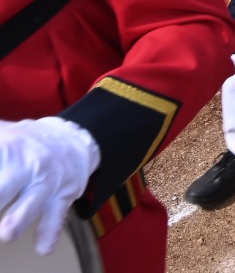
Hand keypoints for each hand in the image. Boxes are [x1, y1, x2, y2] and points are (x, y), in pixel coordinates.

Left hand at [0, 117, 98, 255]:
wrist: (75, 139)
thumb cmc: (23, 142)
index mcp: (6, 147)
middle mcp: (27, 163)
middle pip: (0, 192)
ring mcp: (46, 182)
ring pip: (26, 209)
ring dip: (12, 225)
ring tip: (4, 233)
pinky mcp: (63, 197)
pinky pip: (56, 219)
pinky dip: (48, 235)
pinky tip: (41, 248)